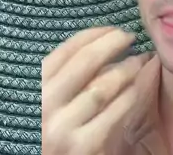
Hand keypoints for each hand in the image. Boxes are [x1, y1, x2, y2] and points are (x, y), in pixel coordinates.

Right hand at [42, 27, 148, 154]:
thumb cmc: (45, 129)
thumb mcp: (44, 99)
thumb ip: (60, 77)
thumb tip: (97, 47)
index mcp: (34, 86)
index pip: (67, 49)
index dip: (93, 34)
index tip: (112, 29)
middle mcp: (46, 103)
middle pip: (85, 62)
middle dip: (112, 44)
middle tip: (129, 37)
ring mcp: (63, 126)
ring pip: (102, 87)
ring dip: (125, 69)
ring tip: (138, 60)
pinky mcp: (82, 147)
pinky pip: (111, 115)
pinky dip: (127, 97)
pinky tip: (135, 89)